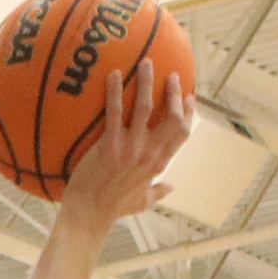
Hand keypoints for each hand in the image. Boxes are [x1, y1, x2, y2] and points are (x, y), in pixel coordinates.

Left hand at [59, 56, 192, 224]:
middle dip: (173, 93)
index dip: (188, 113)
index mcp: (159, 164)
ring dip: (147, 82)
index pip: (182, 133)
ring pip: (146, 107)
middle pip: (172, 117)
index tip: (188, 98)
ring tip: (146, 63)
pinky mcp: (110, 145)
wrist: (89, 215)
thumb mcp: (142, 202)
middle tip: (170, 74)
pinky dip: (115, 91)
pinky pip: (115, 112)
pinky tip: (113, 75)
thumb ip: (158, 192)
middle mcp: (150, 153)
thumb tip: (172, 187)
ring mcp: (131, 148)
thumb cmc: (112, 209)